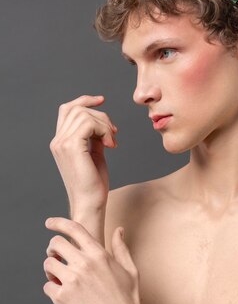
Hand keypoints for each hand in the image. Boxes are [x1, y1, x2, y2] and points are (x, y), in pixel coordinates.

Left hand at [43, 217, 142, 303]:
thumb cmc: (128, 300)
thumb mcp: (130, 270)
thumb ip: (121, 248)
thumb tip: (119, 230)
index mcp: (99, 254)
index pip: (74, 229)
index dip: (58, 223)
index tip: (49, 223)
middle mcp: (84, 264)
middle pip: (56, 244)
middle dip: (53, 250)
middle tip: (56, 258)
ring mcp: (72, 280)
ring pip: (48, 264)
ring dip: (50, 271)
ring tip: (59, 280)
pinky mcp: (62, 297)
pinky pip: (47, 287)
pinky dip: (52, 290)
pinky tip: (63, 296)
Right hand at [50, 95, 117, 213]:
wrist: (90, 203)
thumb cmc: (94, 185)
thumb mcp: (95, 154)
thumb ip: (95, 138)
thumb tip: (103, 125)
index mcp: (61, 142)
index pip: (68, 110)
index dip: (85, 100)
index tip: (102, 100)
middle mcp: (58, 141)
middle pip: (77, 108)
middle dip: (101, 116)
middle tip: (114, 133)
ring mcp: (62, 143)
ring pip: (84, 114)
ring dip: (104, 124)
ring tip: (112, 142)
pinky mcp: (71, 147)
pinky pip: (89, 123)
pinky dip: (104, 130)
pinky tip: (110, 144)